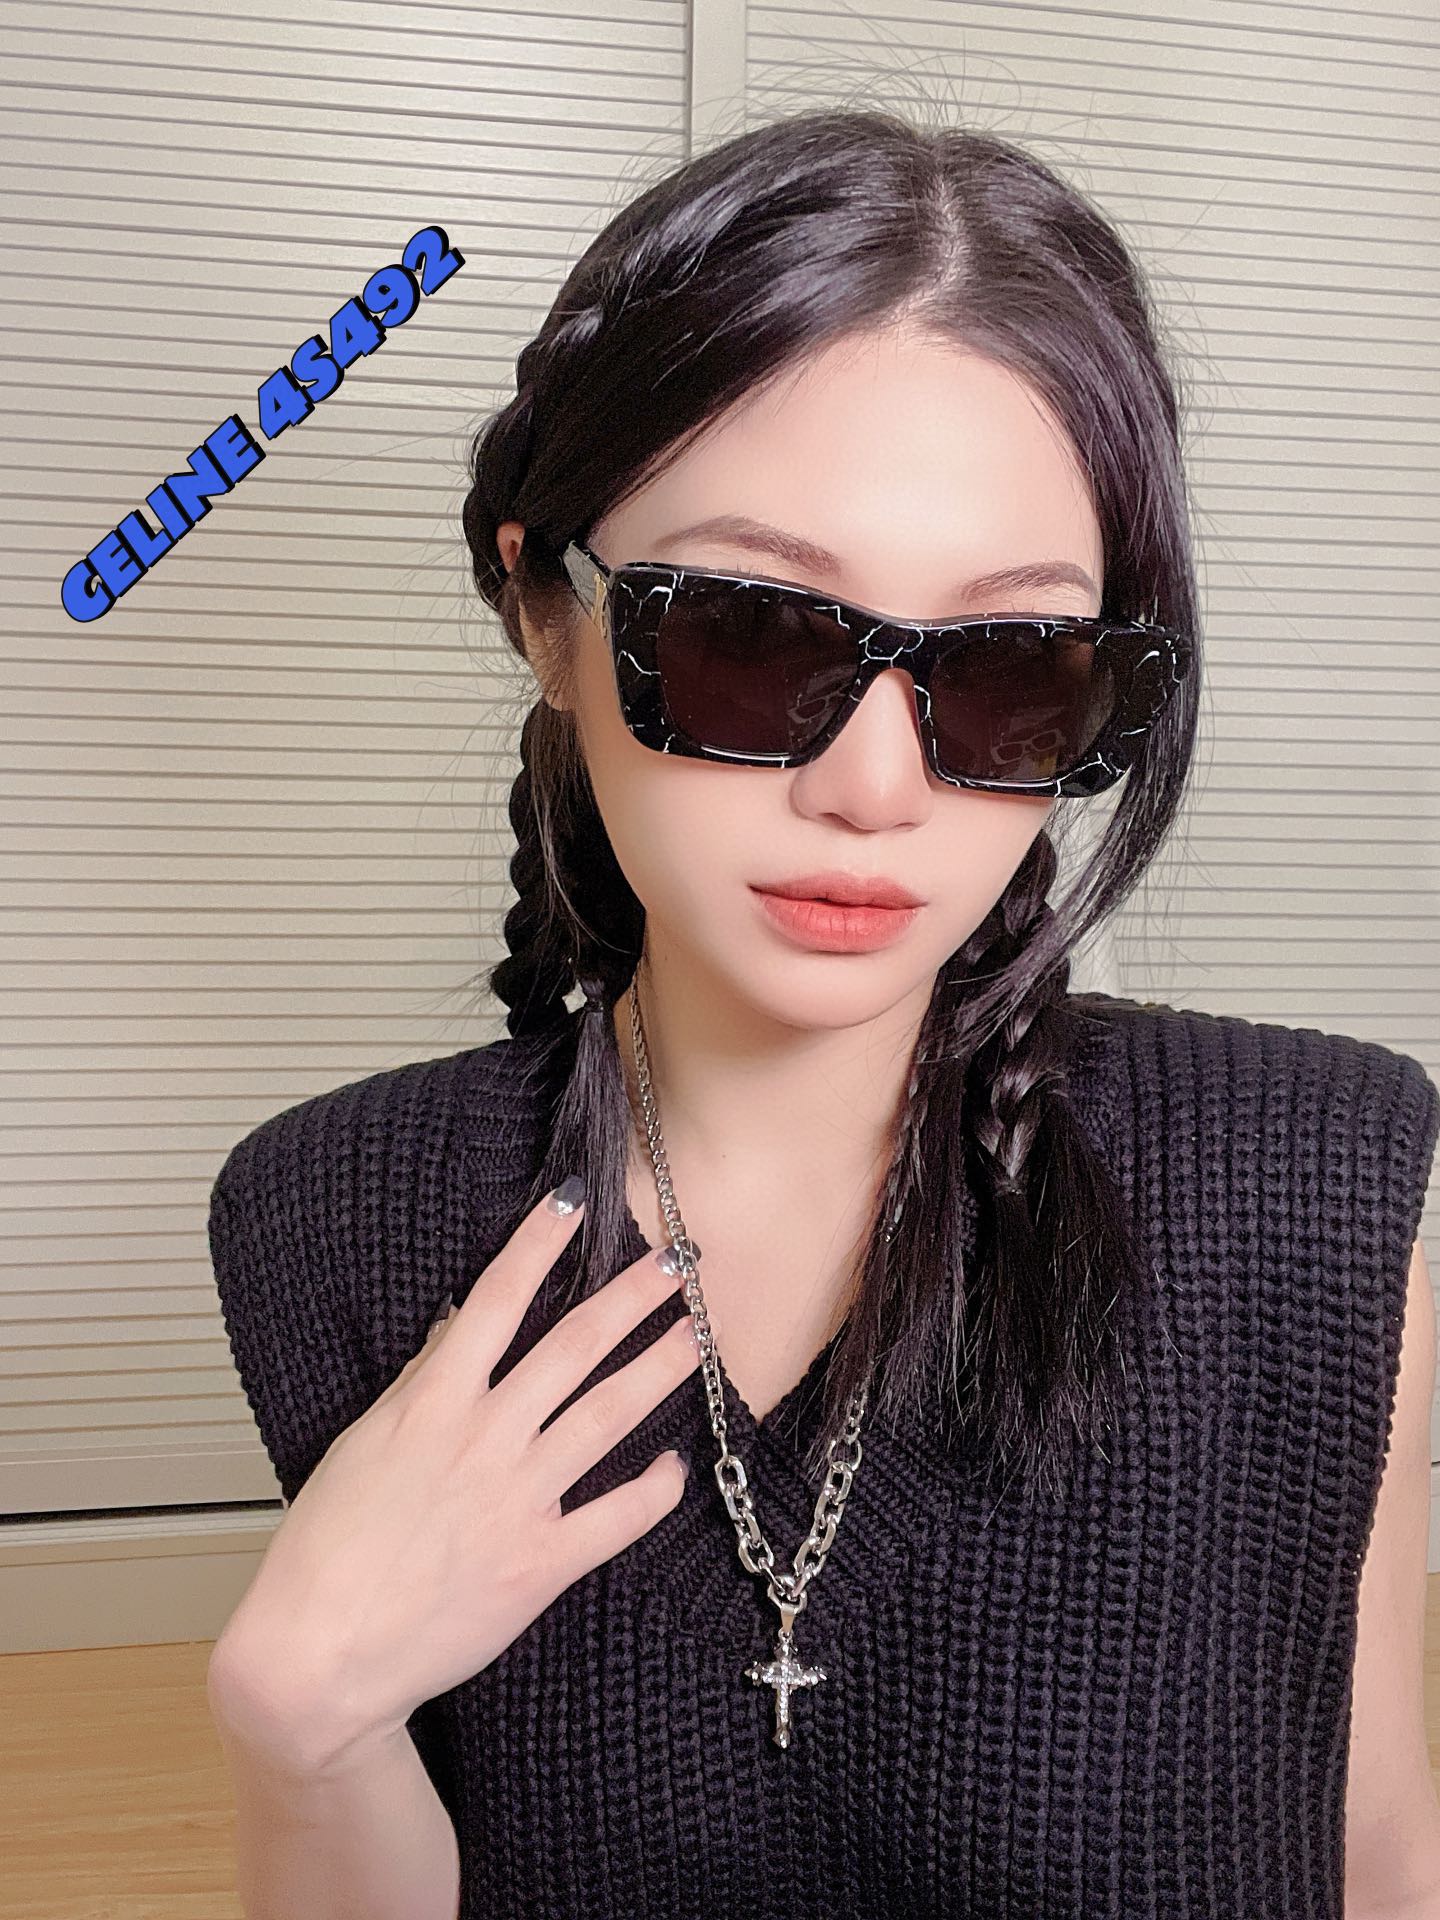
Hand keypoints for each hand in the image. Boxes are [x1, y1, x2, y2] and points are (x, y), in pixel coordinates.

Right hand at [207, 1180, 698, 1771]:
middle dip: (631, 1297)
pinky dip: (654, 1491)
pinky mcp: (540, 1564)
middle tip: (679, 1262)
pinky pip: (616, 1519)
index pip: (495, 1300)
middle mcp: (483, 1440)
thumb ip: (419, 1385)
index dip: (537, 1244)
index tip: (575, 1199)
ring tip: (698, 1333)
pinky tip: (677, 1467)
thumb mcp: (362, 1445)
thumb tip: (457, 1330)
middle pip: (573, 1347)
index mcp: (432, 1404)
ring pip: (607, 1415)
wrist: (319, 1656)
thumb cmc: (326, 1552)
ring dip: (659, 1368)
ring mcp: (518, 1500)